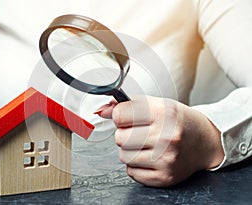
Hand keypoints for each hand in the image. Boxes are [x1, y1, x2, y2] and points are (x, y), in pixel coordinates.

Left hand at [95, 96, 223, 186]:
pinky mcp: (165, 177)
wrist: (204, 141)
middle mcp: (167, 136)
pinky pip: (131, 172)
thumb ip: (127, 105)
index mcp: (164, 113)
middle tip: (141, 132)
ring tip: (147, 145)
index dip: (120, 116)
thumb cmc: (177, 121)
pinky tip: (151, 157)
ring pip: (123, 156)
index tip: (126, 117)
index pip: (120, 115)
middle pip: (119, 138)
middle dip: (125, 134)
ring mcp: (167, 159)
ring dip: (130, 150)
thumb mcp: (156, 104)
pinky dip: (137, 165)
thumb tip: (101, 110)